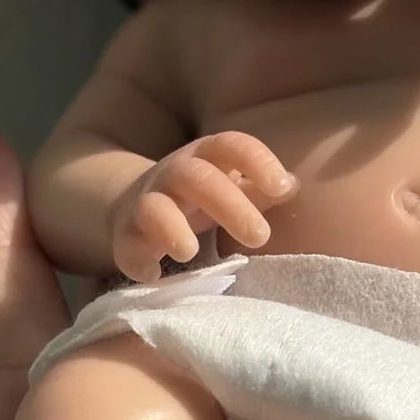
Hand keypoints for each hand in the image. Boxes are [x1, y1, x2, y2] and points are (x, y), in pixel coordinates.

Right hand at [108, 130, 297, 281]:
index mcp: (205, 157)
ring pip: (154, 207)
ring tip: (190, 253)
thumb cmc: (199, 197)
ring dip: (171, 227)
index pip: (230, 145)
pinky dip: (138, 258)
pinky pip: (126, 244)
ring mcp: (146, 203)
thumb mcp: (229, 185)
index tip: (281, 187)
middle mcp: (173, 174)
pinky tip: (152, 274)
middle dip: (230, 205)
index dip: (256, 161)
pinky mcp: (126, 236)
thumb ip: (259, 188)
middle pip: (198, 178)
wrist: (135, 204)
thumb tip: (293, 185)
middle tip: (260, 236)